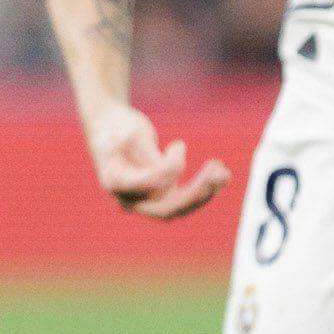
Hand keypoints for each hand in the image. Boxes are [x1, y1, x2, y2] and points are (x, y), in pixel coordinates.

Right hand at [86, 97, 227, 219]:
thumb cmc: (117, 125)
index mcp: (115, 182)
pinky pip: (185, 199)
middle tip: (215, 173)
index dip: (170, 169)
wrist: (110, 127)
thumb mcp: (128, 131)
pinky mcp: (161, 194)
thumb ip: (141, 147)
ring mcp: (146, 199)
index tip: (179, 145)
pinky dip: (204, 189)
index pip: (149, 185)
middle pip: (165, 209)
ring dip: (204, 192)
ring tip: (223, 173)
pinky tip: (223, 175)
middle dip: (194, 193)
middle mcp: (130, 198)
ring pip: (180, 207)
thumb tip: (157, 159)